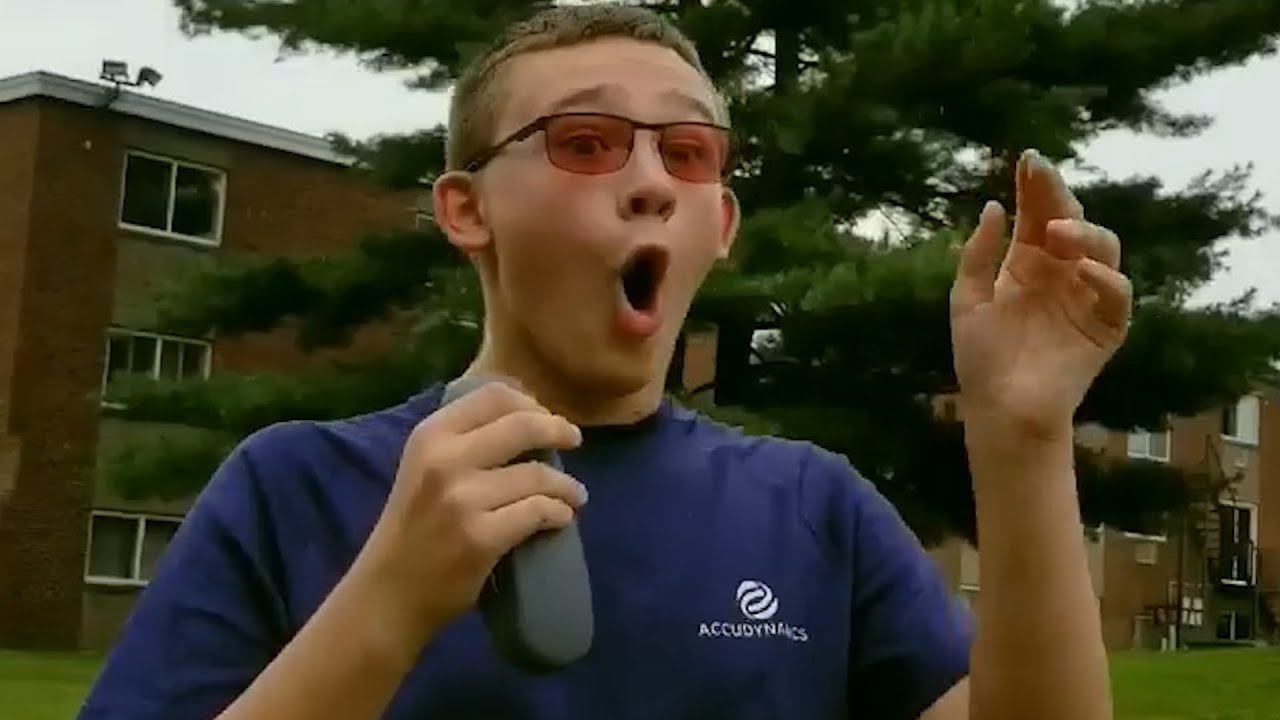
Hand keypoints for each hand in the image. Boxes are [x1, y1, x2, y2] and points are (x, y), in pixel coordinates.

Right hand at [352, 382, 587, 643]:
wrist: (389, 592)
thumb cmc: (413, 527)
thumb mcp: (424, 467)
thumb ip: (463, 439)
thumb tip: (526, 415)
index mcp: (430, 435)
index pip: (494, 395)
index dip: (531, 402)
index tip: (545, 417)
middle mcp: (444, 460)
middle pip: (524, 424)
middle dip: (558, 430)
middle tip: (573, 441)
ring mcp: (462, 499)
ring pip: (538, 474)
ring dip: (566, 485)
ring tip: (573, 495)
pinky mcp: (481, 537)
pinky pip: (538, 512)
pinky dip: (559, 513)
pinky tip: (561, 517)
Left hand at [950, 150, 1132, 439]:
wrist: (1000, 410)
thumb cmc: (981, 360)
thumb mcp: (967, 300)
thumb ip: (977, 255)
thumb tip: (991, 205)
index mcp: (1026, 264)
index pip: (1035, 215)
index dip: (1034, 187)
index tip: (1027, 159)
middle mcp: (1059, 273)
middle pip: (1069, 222)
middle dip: (1057, 195)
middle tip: (1041, 173)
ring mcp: (1085, 297)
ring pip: (1101, 248)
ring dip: (1082, 232)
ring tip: (1054, 229)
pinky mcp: (1106, 326)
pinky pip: (1118, 294)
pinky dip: (1104, 277)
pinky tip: (1080, 268)